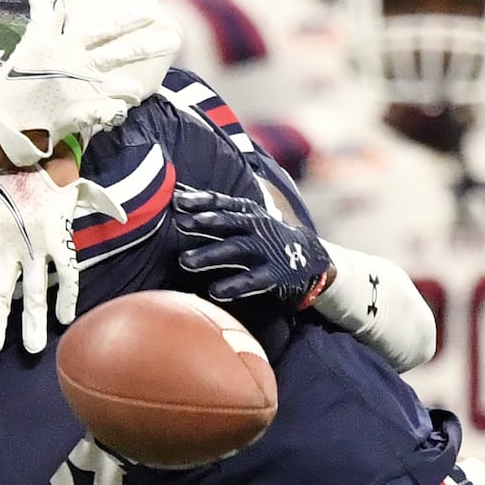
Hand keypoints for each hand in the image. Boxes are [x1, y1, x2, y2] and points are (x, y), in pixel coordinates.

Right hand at [0, 0, 179, 166]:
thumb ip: (43, 17)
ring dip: (133, 83)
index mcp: (65, 47)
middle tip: (173, 39)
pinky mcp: (79, 115)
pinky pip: (106, 113)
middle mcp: (76, 66)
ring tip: (147, 83)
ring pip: (116, 84)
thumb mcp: (29, 44)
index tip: (148, 10)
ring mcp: (79, 91)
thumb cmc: (13, 81)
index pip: (100, 30)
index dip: (125, 20)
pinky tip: (125, 109)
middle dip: (147, 45)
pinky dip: (116, 111)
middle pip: (117, 53)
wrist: (2, 119)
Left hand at [0, 168, 126, 353]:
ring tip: (32, 347)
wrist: (37, 158)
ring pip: (34, 287)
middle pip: (1, 288)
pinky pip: (67, 271)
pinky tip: (65, 318)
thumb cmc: (3, 186)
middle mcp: (10, 246)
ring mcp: (37, 245)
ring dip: (31, 317)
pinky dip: (68, 294)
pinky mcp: (60, 239)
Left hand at [174, 188, 332, 309]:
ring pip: (236, 249)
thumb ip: (213, 209)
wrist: (312, 257)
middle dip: (204, 222)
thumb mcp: (244, 217)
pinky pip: (253, 280)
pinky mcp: (276, 274)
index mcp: (247, 212)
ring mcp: (266, 250)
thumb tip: (173, 193)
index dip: (200, 200)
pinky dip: (234, 285)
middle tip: (180, 224)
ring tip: (184, 262)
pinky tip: (215, 291)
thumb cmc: (264, 234)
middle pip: (227, 222)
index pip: (221, 202)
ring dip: (210, 255)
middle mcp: (256, 227)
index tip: (176, 200)